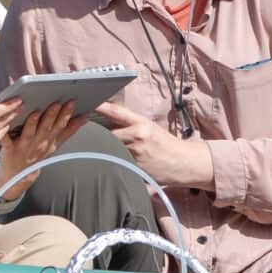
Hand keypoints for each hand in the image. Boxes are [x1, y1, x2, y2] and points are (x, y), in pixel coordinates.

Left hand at [0, 100, 82, 186]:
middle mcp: (39, 143)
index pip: (60, 125)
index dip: (66, 114)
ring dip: (33, 124)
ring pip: (29, 133)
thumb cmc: (36, 154)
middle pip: (47, 127)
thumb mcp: (56, 143)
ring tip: (35, 113)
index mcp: (50, 140)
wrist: (18, 174)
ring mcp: (24, 147)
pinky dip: (6, 135)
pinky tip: (6, 126)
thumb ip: (69, 130)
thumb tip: (84, 118)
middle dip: (52, 115)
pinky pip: (7, 142)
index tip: (71, 102)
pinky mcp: (9, 149)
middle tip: (56, 103)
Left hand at [98, 103, 217, 190]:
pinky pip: (117, 163)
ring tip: (104, 151)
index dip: (100, 107)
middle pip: (107, 134)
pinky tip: (114, 164)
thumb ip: (130, 124)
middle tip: (92, 135)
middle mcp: (137, 137)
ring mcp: (135, 154)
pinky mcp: (135, 169)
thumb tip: (107, 120)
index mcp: (141, 123)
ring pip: (110, 150)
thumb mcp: (150, 127)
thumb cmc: (165, 144)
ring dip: (105, 150)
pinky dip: (113, 163)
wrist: (183, 162)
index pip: (116, 112)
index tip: (88, 103)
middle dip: (99, 135)